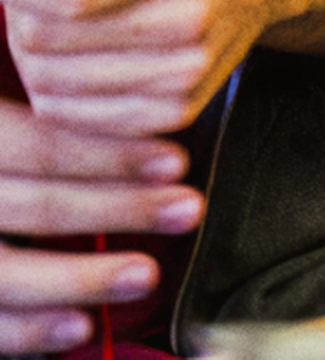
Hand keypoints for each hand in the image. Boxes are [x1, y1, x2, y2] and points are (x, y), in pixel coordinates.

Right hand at [0, 101, 195, 354]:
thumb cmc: (6, 165)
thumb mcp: (11, 126)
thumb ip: (60, 121)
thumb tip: (151, 112)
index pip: (31, 145)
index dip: (104, 154)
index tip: (176, 161)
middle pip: (32, 206)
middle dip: (118, 208)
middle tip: (188, 209)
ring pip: (4, 271)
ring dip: (81, 277)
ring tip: (147, 275)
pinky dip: (29, 330)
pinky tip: (81, 327)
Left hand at [4, 0, 295, 142]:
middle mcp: (192, 16)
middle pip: (47, 39)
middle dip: (18, 10)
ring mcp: (187, 70)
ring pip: (48, 81)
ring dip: (31, 50)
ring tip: (56, 15)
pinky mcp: (176, 109)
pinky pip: (71, 116)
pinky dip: (52, 86)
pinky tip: (72, 50)